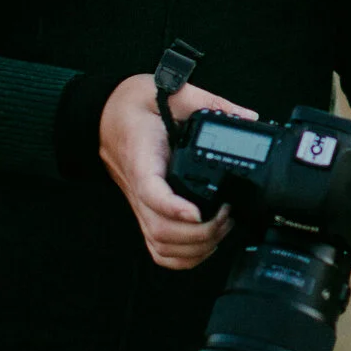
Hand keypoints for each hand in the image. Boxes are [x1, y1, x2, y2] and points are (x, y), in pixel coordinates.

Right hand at [100, 73, 246, 270]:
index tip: (200, 212)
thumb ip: (207, 101)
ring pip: (160, 245)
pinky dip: (181, 257)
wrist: (103, 115)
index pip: (152, 193)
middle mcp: (139, 190)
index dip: (176, 208)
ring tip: (222, 228)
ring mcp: (140, 205)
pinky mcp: (145, 213)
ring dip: (194, 247)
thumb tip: (247, 116)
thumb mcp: (170, 92)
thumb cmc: (133, 105)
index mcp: (143, 160)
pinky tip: (204, 245)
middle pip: (161, 230)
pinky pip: (158, 248)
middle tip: (227, 214)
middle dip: (199, 232)